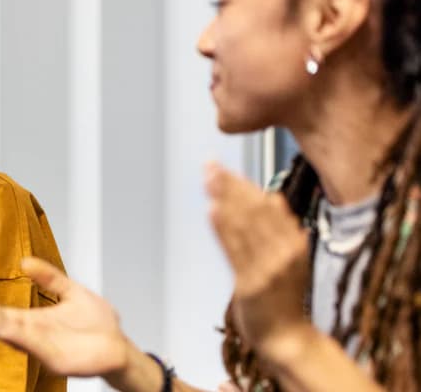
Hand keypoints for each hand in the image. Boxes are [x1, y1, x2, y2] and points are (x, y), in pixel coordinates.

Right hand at [0, 257, 132, 378]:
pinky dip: (22, 340)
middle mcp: (37, 335)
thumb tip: (26, 262)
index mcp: (37, 320)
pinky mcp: (57, 361)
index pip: (8, 314)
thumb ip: (50, 278)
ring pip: (18, 338)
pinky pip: (37, 349)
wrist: (119, 345)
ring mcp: (45, 349)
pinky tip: (9, 332)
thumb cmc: (98, 323)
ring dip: (0, 330)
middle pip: (8, 326)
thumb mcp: (71, 292)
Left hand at [205, 162, 310, 357]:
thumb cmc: (283, 299)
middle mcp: (285, 251)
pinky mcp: (251, 284)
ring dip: (224, 199)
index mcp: (295, 242)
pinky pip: (235, 251)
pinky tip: (212, 210)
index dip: (243, 184)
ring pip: (244, 225)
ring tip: (208, 179)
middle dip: (230, 185)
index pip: (267, 204)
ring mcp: (269, 268)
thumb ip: (281, 231)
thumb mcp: (290, 260)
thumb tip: (273, 198)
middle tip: (210, 165)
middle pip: (255, 209)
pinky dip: (223, 228)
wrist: (287, 339)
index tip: (224, 167)